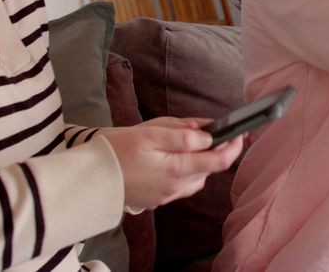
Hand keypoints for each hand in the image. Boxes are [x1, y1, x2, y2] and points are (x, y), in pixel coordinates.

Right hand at [102, 116, 242, 209]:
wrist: (88, 178)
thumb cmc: (117, 150)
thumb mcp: (151, 133)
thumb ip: (183, 134)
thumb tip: (209, 134)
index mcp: (177, 169)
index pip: (219, 160)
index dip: (234, 145)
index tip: (240, 131)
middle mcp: (176, 187)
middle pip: (209, 168)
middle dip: (214, 149)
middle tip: (208, 130)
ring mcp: (167, 195)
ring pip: (196, 176)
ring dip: (198, 160)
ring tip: (184, 142)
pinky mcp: (157, 199)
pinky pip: (181, 184)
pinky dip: (184, 169)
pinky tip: (171, 158)